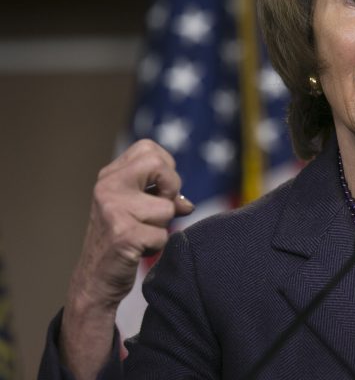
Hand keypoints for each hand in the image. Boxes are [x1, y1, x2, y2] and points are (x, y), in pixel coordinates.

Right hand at [70, 139, 193, 307]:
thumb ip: (163, 197)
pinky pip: (162, 235)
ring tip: (141, 235)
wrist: (94, 280)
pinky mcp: (123, 235)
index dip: (166, 169)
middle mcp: (107, 187)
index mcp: (110, 176)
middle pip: (158, 165)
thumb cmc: (122, 240)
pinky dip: (157, 245)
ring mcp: (113, 210)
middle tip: (160, 211)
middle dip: (171, 189)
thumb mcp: (138, 210)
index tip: (160, 191)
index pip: (149, 148)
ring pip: (167, 207)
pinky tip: (138, 250)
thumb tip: (187, 204)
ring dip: (162, 226)